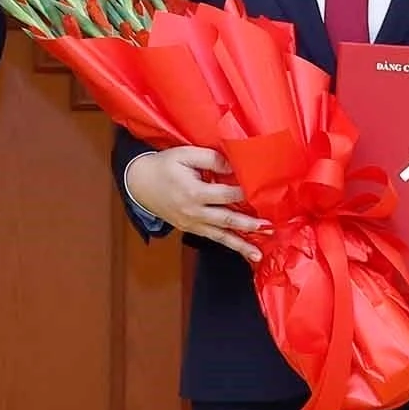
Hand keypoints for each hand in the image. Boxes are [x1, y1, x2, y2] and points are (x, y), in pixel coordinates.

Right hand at [123, 147, 267, 260]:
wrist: (139, 183)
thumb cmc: (164, 166)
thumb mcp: (185, 154)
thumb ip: (211, 159)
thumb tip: (234, 167)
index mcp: (194, 192)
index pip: (225, 194)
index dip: (244, 193)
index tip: (263, 193)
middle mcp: (194, 212)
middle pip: (226, 220)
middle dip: (249, 225)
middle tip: (269, 227)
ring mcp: (192, 223)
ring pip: (220, 236)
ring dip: (241, 245)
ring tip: (258, 254)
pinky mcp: (190, 229)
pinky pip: (212, 238)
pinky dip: (228, 245)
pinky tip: (243, 252)